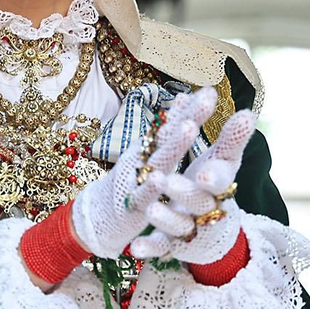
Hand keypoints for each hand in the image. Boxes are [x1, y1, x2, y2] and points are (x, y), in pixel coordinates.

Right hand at [70, 88, 215, 258]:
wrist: (98, 217)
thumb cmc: (131, 182)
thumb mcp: (150, 156)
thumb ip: (168, 129)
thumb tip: (185, 97)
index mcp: (152, 149)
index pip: (174, 125)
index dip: (193, 108)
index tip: (212, 91)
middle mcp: (145, 159)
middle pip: (170, 136)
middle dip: (189, 116)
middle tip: (208, 98)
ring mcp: (137, 180)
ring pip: (159, 161)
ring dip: (173, 145)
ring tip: (190, 127)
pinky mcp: (131, 206)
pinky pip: (142, 196)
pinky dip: (149, 187)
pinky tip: (157, 178)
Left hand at [129, 108, 255, 263]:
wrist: (213, 229)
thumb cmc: (214, 185)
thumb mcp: (223, 162)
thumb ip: (231, 139)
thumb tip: (246, 110)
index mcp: (219, 187)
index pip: (221, 181)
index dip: (215, 177)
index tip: (205, 172)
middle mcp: (205, 208)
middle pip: (198, 202)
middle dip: (184, 193)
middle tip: (167, 181)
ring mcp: (189, 228)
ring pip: (179, 225)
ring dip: (165, 218)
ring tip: (150, 210)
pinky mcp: (173, 245)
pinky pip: (160, 248)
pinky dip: (149, 248)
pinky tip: (134, 247)